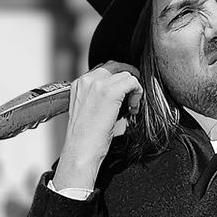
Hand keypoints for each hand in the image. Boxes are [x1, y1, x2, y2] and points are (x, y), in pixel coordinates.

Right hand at [52, 61, 142, 191]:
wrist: (80, 150)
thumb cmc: (86, 138)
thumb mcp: (89, 110)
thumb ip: (100, 97)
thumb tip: (120, 94)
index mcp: (79, 84)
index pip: (104, 69)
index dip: (117, 80)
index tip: (123, 95)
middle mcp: (87, 80)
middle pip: (115, 66)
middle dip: (128, 78)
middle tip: (133, 95)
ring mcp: (98, 84)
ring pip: (126, 74)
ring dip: (133, 89)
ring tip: (131, 107)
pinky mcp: (110, 92)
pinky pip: (133, 81)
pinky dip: (137, 93)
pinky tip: (133, 108)